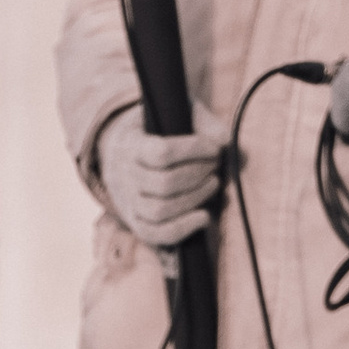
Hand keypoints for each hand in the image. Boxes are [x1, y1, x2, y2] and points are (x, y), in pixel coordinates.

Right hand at [97, 103, 225, 246]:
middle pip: (164, 184)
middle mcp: (125, 175)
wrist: (124, 152)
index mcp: (130, 143)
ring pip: (160, 211)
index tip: (214, 148)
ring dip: (195, 199)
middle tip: (215, 165)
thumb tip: (224, 142)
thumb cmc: (159, 129)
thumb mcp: (178, 114)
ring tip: (213, 184)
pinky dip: (183, 228)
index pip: (161, 152)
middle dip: (199, 174)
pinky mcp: (137, 223)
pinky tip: (205, 217)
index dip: (194, 150)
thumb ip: (204, 123)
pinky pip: (156, 234)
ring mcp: (128, 202)